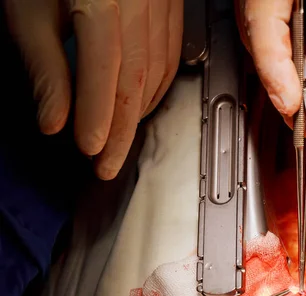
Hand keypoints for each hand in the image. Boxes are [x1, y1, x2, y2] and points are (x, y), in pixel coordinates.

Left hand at [3, 0, 183, 179]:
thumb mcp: (29, 9)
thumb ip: (45, 65)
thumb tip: (54, 118)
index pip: (103, 68)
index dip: (98, 114)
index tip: (90, 148)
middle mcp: (138, 2)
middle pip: (136, 78)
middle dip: (121, 128)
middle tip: (107, 163)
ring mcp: (160, 4)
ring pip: (156, 72)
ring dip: (138, 114)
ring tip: (119, 141)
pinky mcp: (169, 7)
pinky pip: (169, 57)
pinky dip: (155, 89)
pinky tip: (141, 107)